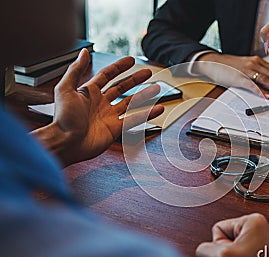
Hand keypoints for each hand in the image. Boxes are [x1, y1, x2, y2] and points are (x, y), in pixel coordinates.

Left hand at [32, 49, 163, 166]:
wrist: (66, 143)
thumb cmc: (63, 119)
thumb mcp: (65, 89)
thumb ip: (75, 70)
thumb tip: (84, 52)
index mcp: (88, 92)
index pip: (107, 75)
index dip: (119, 67)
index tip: (131, 60)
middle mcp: (100, 103)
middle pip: (121, 88)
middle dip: (135, 80)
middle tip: (148, 73)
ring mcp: (109, 116)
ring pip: (130, 103)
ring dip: (144, 95)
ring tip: (156, 89)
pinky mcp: (115, 129)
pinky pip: (134, 119)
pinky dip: (147, 114)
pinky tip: (157, 109)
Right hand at [196, 53, 268, 97]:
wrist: (212, 62)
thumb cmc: (227, 67)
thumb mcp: (245, 68)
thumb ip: (257, 75)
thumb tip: (268, 87)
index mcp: (257, 61)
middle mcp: (254, 63)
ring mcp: (247, 70)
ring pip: (266, 79)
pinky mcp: (239, 77)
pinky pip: (253, 85)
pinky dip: (261, 91)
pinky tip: (267, 96)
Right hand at [196, 213, 268, 256]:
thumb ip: (205, 248)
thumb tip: (203, 250)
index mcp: (253, 219)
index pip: (218, 227)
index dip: (221, 245)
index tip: (234, 255)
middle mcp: (258, 228)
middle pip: (224, 239)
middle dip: (226, 255)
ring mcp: (259, 242)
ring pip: (230, 251)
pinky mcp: (259, 255)